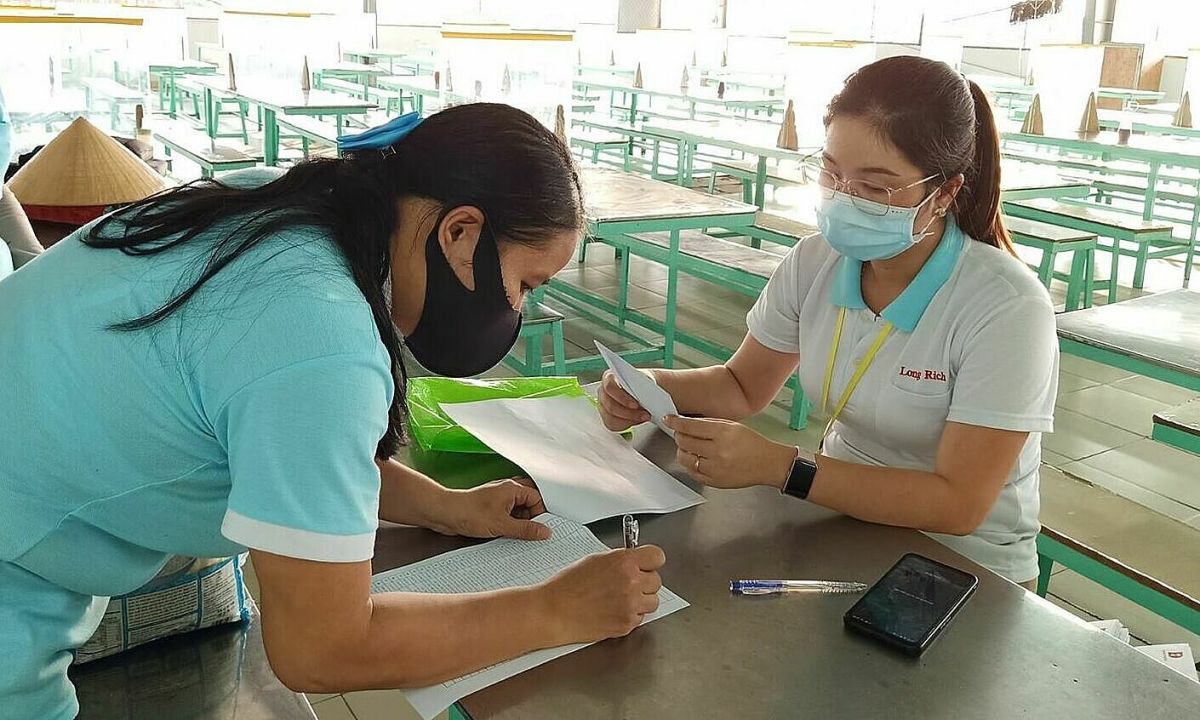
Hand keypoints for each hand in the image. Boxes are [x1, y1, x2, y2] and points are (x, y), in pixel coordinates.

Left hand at [433, 478, 550, 540]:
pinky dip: (510, 522)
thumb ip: (526, 529)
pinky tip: (506, 532)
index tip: (540, 527)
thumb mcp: (502, 525)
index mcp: (512, 488)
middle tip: (530, 530)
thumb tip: (544, 532)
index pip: (537, 498)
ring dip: (520, 520)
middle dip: (531, 516)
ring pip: (518, 508)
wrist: (445, 513)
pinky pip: (507, 513)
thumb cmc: (469, 513)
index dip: (541, 513)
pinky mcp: (490, 507)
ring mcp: (498, 498)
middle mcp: (506, 490)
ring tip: (516, 533)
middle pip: (529, 501)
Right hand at [540, 546, 665, 643]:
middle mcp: (631, 583)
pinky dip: (630, 615)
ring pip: (653, 601)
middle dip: (644, 582)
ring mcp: (630, 605)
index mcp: (624, 562)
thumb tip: (634, 562)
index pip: (657, 557)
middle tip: (628, 584)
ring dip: (641, 600)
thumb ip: (620, 560)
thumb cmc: (567, 586)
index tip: (646, 564)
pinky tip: (613, 610)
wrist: (554, 611)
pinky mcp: (626, 624)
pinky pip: (640, 618)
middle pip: (656, 581)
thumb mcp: (595, 560)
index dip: (650, 561)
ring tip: (621, 599)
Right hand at [597, 369, 650, 431]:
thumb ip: (642, 385)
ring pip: (611, 418)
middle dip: (629, 413)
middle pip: (610, 406)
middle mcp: (603, 391)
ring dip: (629, 420)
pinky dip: (626, 425)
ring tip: (643, 418)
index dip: (622, 397)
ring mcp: (602, 405)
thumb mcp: (644, 379)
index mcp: (609, 377)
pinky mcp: (605, 416)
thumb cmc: (641, 382)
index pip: (610, 387)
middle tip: (644, 414)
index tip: (635, 405)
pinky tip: (636, 420)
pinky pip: (612, 425)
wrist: (642, 389)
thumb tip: (644, 395)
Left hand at [665, 415, 797, 489]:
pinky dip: (690, 464)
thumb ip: (709, 424)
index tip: (669, 420)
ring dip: (682, 451)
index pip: (690, 426)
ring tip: (689, 447)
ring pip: (684, 458)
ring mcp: (715, 468)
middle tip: (681, 434)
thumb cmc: (753, 443)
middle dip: (679, 436)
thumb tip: (687, 422)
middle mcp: (718, 451)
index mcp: (723, 433)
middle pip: (684, 441)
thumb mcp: (733, 425)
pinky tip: (696, 459)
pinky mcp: (714, 481)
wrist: (767, 463)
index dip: (676, 422)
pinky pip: (692, 472)